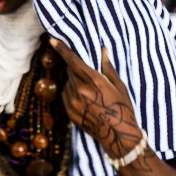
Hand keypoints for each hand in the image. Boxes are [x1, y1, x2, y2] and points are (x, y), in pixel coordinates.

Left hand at [51, 39, 144, 162]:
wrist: (119, 136)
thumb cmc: (123, 108)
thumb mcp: (119, 86)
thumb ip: (107, 67)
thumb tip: (103, 50)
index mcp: (95, 82)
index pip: (74, 61)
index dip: (62, 49)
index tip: (52, 40)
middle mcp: (81, 91)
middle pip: (70, 70)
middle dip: (75, 67)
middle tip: (87, 73)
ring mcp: (74, 103)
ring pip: (68, 82)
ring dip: (75, 80)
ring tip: (90, 90)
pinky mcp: (70, 112)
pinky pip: (65, 94)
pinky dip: (72, 91)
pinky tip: (85, 98)